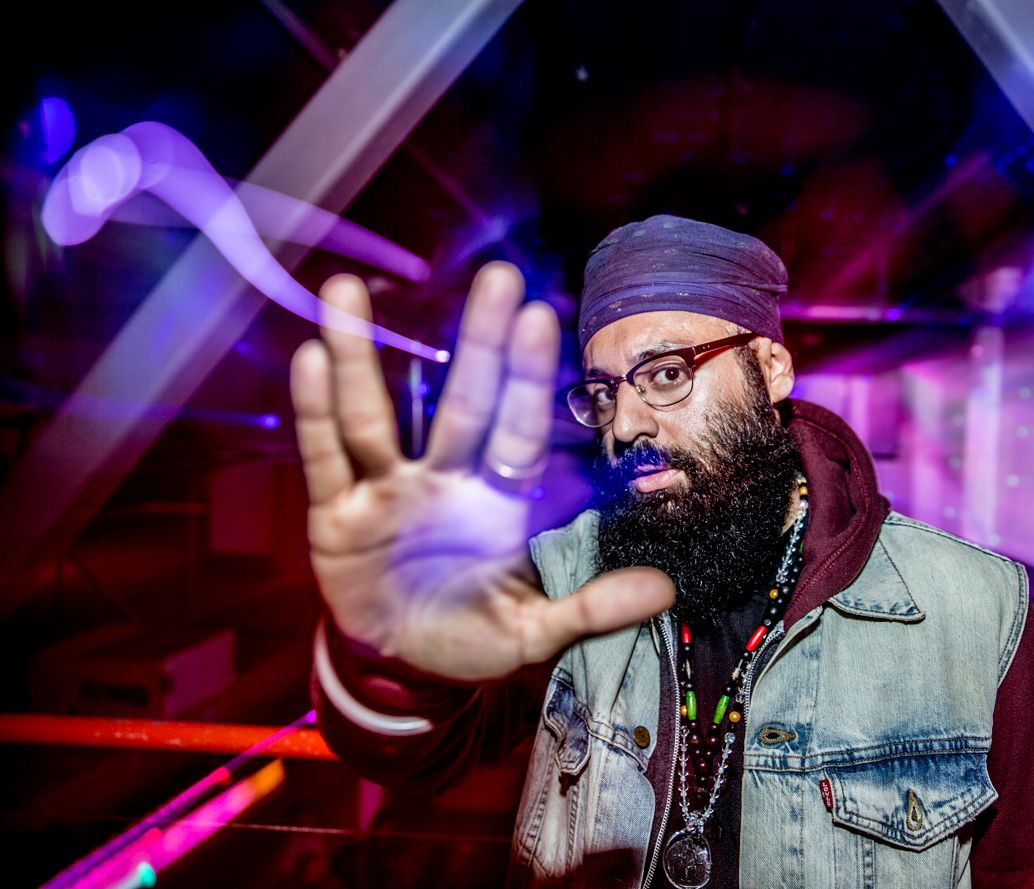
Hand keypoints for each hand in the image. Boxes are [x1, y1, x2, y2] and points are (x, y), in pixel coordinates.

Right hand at [290, 265, 673, 680]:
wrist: (400, 663)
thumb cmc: (472, 636)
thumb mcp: (533, 633)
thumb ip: (590, 607)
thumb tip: (665, 590)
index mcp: (497, 504)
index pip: (518, 432)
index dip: (526, 379)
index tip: (542, 316)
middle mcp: (445, 483)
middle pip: (463, 405)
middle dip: (478, 343)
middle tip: (497, 277)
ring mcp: (387, 492)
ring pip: (373, 416)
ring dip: (359, 355)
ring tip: (344, 289)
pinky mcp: (336, 514)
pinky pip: (324, 457)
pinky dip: (314, 412)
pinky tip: (310, 356)